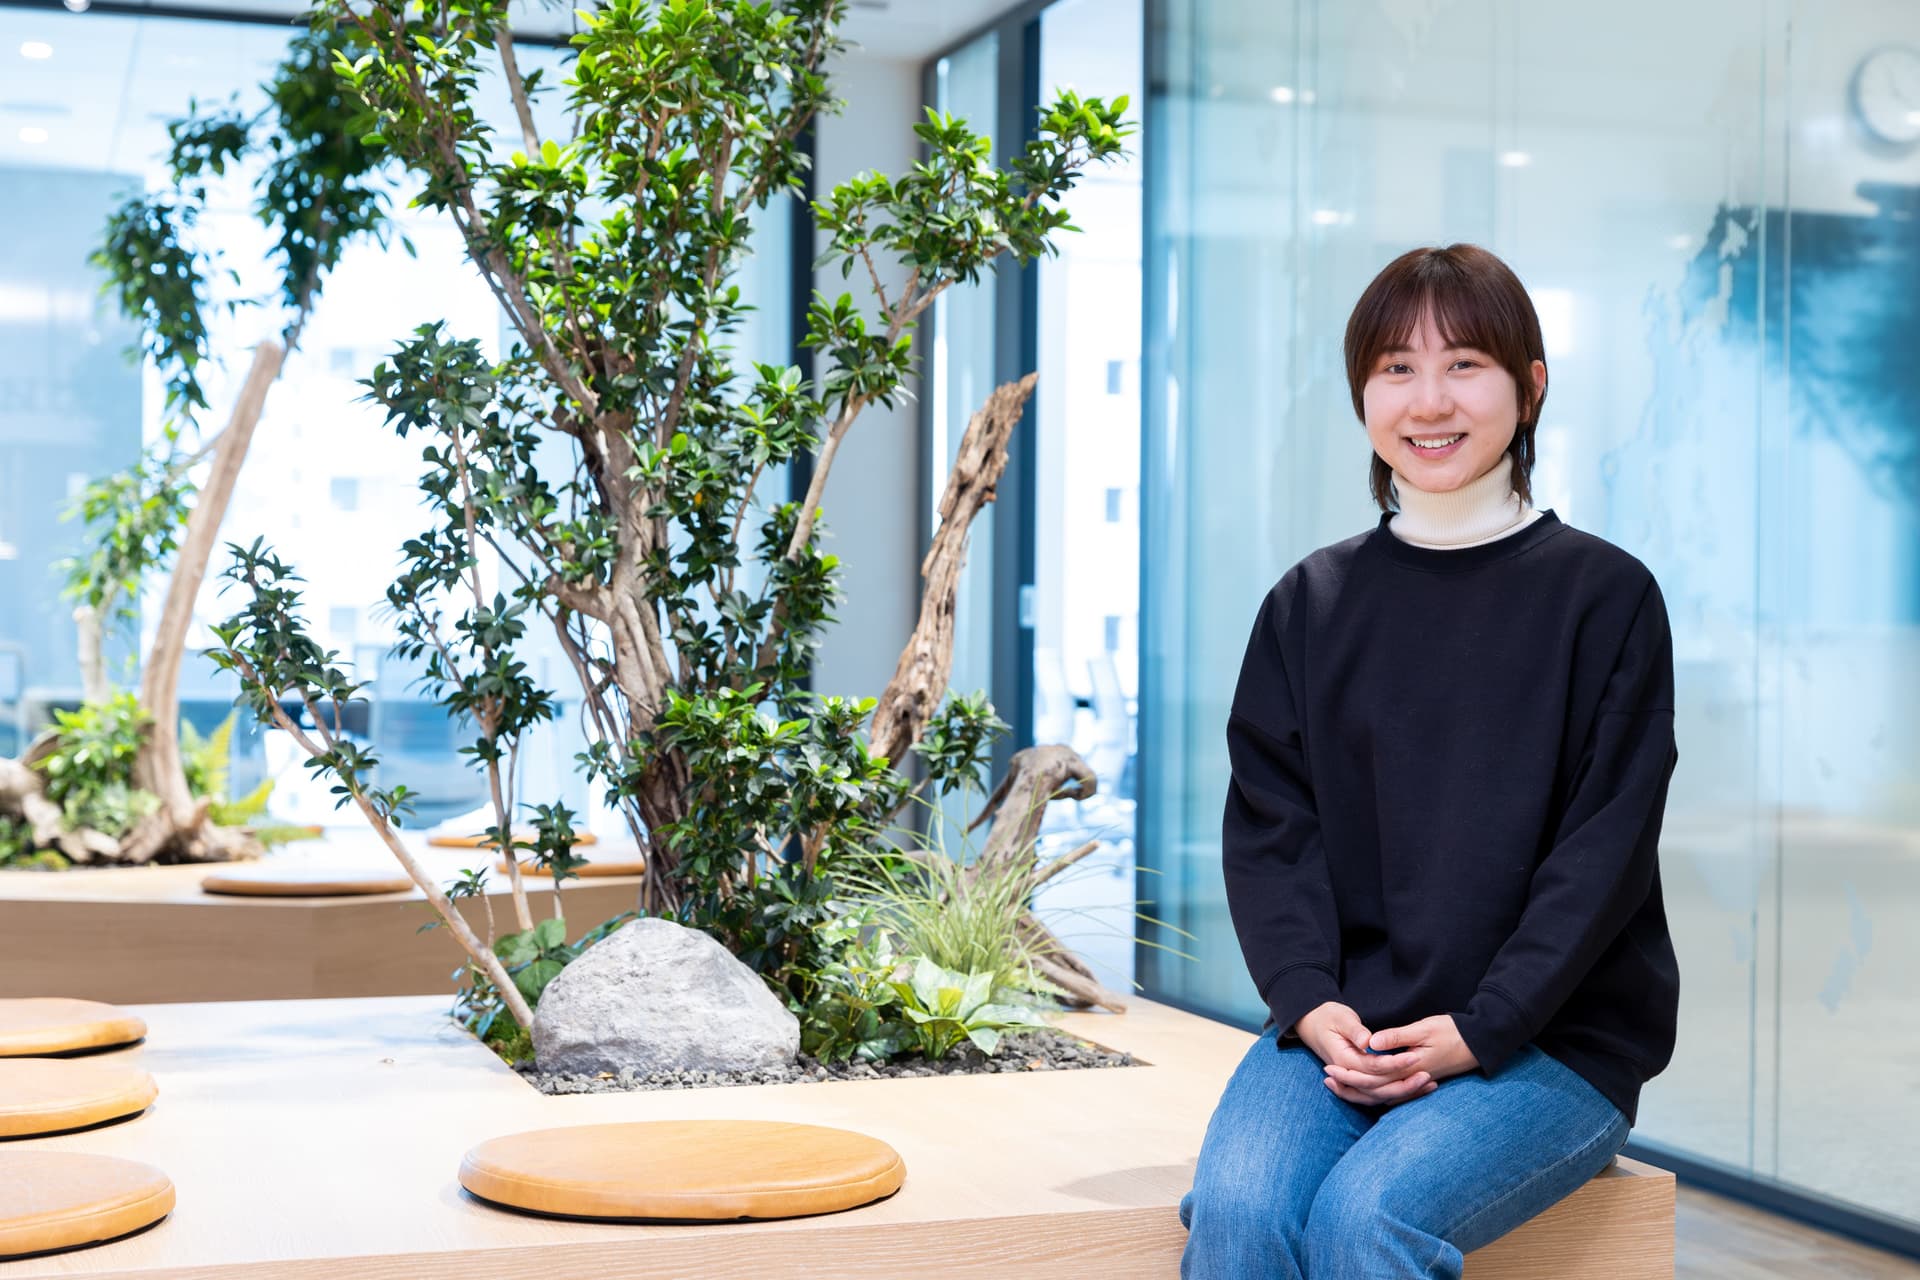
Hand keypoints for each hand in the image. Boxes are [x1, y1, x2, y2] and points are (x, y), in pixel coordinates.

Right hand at [1293, 1001, 1434, 1107]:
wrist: (1312, 1024)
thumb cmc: (1327, 1017)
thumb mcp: (1340, 1017)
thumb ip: (1354, 1030)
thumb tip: (1368, 1041)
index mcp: (1344, 1060)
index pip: (1373, 1067)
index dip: (1394, 1063)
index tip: (1414, 1057)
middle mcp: (1348, 1074)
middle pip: (1379, 1088)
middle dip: (1405, 1083)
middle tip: (1427, 1075)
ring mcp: (1353, 1080)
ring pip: (1380, 1095)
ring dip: (1404, 1092)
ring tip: (1429, 1084)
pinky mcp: (1359, 1080)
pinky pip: (1379, 1093)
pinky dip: (1398, 1094)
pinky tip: (1417, 1088)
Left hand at [1326, 1015, 1480, 1104]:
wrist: (1479, 1043)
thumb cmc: (1452, 1032)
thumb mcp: (1423, 1029)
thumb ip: (1397, 1037)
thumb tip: (1370, 1043)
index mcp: (1408, 1069)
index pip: (1372, 1079)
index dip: (1349, 1075)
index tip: (1329, 1066)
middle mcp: (1410, 1081)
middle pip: (1374, 1092)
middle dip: (1349, 1085)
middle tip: (1326, 1077)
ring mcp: (1415, 1084)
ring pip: (1382, 1096)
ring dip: (1359, 1092)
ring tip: (1337, 1084)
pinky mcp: (1419, 1081)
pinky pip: (1393, 1093)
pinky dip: (1376, 1092)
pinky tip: (1364, 1090)